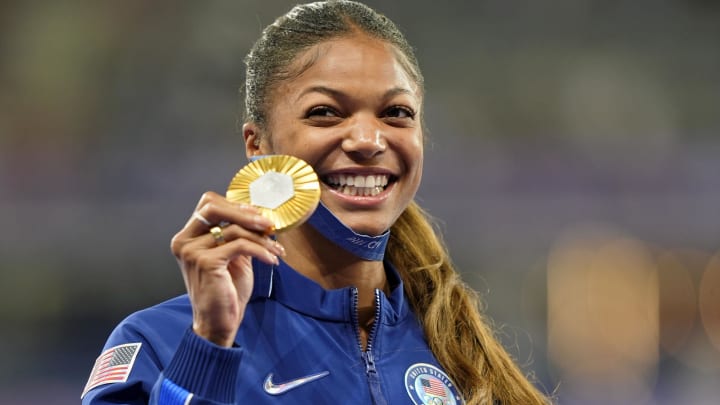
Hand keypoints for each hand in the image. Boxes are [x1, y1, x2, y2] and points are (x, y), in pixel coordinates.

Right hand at [170, 192, 283, 346]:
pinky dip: (261, 251)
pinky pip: (240, 245)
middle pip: (214, 207)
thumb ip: (238, 235)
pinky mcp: (206, 262)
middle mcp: (184, 241)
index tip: (257, 215)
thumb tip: (259, 215)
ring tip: (276, 249)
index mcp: (187, 237)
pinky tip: (272, 260)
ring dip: (261, 238)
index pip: (208, 204)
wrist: (218, 323)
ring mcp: (192, 251)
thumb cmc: (226, 291)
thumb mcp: (233, 257)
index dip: (234, 205)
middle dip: (245, 213)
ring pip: (233, 229)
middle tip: (268, 224)